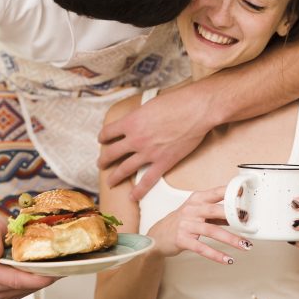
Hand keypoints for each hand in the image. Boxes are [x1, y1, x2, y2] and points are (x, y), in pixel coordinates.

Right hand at [0, 213, 56, 298]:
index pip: (14, 280)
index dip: (37, 278)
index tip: (55, 273)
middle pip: (23, 287)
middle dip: (44, 278)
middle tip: (65, 267)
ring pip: (25, 290)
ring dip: (41, 280)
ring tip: (57, 267)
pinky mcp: (3, 294)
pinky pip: (23, 291)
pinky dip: (35, 282)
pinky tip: (45, 271)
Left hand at [98, 85, 213, 200]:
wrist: (196, 110)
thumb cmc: (177, 102)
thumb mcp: (150, 104)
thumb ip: (140, 115)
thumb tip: (138, 120)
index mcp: (131, 122)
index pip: (108, 132)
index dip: (103, 137)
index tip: (102, 140)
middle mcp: (135, 139)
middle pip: (111, 153)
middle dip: (104, 160)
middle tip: (101, 163)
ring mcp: (148, 153)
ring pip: (125, 169)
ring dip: (115, 176)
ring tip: (111, 181)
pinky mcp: (163, 162)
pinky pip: (147, 180)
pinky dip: (139, 191)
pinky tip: (132, 197)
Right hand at [149, 186, 250, 264]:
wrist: (157, 235)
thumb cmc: (182, 222)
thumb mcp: (198, 212)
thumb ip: (218, 213)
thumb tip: (241, 216)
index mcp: (197, 199)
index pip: (217, 192)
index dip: (231, 193)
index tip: (245, 194)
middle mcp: (191, 209)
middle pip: (215, 210)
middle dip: (234, 217)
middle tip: (250, 224)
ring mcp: (186, 224)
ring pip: (212, 231)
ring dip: (230, 239)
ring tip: (245, 245)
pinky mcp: (182, 239)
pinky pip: (201, 248)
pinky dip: (216, 255)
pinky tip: (227, 259)